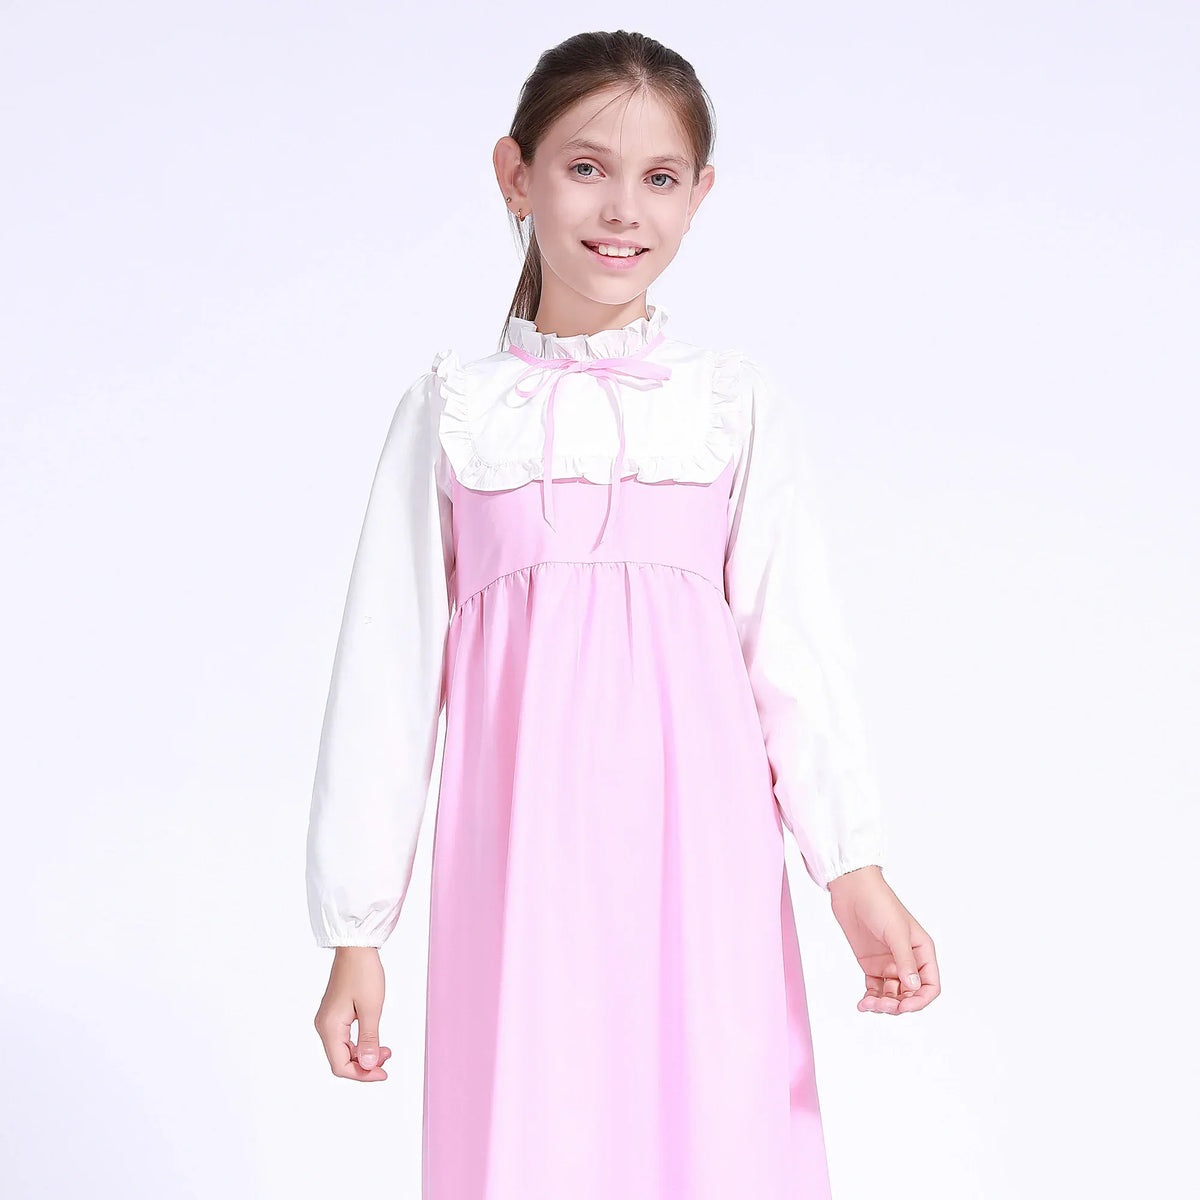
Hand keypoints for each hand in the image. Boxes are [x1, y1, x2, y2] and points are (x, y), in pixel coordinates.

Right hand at [314, 946, 393, 1079]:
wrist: (356, 947)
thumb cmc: (363, 972)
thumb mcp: (371, 1008)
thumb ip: (369, 1040)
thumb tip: (368, 1065)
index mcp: (329, 1027)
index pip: (340, 1066)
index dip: (362, 1074)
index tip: (383, 1073)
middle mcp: (324, 1026)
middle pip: (340, 1060)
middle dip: (364, 1064)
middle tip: (388, 1059)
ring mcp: (328, 1020)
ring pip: (343, 1050)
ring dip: (363, 1054)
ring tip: (386, 1050)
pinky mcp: (334, 1014)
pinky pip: (344, 1038)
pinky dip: (360, 1043)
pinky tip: (375, 1040)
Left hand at [827, 866, 939, 1013]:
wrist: (852, 890)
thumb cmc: (879, 903)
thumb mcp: (896, 932)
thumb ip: (904, 960)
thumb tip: (913, 987)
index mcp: (922, 952)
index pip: (930, 985)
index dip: (920, 1000)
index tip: (904, 1006)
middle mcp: (908, 961)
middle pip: (910, 994)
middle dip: (897, 1005)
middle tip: (881, 1005)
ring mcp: (889, 964)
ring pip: (892, 995)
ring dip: (882, 1005)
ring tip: (867, 1004)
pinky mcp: (871, 965)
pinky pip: (875, 990)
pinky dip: (870, 999)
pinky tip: (862, 1004)